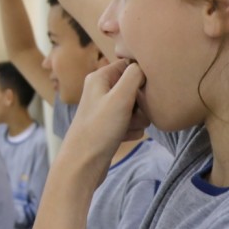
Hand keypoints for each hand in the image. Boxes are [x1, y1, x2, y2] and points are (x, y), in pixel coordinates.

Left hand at [58, 60, 149, 187]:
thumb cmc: (100, 128)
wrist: (83, 163)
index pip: (128, 65)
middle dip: (140, 102)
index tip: (145, 90)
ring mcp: (104, 109)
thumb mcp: (120, 97)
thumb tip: (143, 65)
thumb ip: (134, 76)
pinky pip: (131, 123)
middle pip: (134, 88)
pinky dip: (131, 130)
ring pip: (135, 107)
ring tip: (127, 127)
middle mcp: (100, 90)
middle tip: (134, 113)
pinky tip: (124, 136)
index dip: (141, 77)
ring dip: (138, 118)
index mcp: (99, 78)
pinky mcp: (108, 125)